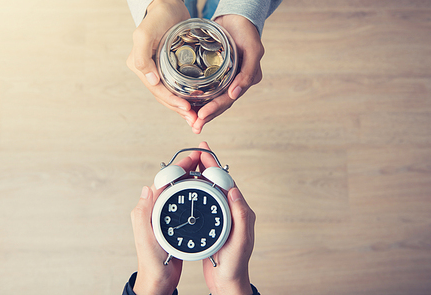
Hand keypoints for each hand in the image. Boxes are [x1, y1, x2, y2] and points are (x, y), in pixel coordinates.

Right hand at [126, 0, 198, 128]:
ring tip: (197, 118)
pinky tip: (197, 104)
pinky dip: (186, 97)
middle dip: (179, 110)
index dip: (172, 101)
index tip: (188, 109)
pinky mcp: (170, 68)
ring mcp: (158, 70)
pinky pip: (177, 87)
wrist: (167, 4)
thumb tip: (151, 81)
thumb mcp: (144, 34)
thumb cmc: (157, 17)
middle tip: (196, 120)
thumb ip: (142, 57)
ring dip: (183, 108)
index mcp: (140, 66)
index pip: (157, 90)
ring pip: (171, 94)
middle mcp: (148, 71)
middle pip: (164, 96)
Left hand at [131, 149, 201, 294]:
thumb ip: (142, 214)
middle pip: (175, 182)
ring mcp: (168, 216)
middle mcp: (159, 209)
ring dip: (195, 179)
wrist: (159, 280)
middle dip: (189, 168)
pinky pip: (188, 203)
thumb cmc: (152, 263)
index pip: (166, 180)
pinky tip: (208, 193)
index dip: (180, 166)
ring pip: (182, 191)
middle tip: (204, 158)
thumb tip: (146, 188)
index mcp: (151, 208)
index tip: (194, 157)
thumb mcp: (146, 239)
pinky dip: (197, 194)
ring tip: (208, 171)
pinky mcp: (177, 223)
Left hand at [192, 15, 263, 133]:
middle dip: (206, 116)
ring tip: (190, 122)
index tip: (200, 116)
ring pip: (212, 99)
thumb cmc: (247, 30)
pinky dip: (198, 98)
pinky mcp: (215, 72)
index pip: (228, 99)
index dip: (215, 109)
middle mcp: (236, 82)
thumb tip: (235, 94)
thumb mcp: (253, 49)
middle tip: (193, 126)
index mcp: (246, 80)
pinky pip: (207, 88)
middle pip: (220, 103)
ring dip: (201, 111)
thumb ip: (248, 72)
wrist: (237, 16)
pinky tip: (188, 105)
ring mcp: (226, 78)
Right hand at [197, 142, 255, 294]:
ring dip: (202, 174)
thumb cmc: (235, 264)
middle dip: (208, 164)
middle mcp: (233, 210)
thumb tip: (235, 190)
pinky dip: (198, 189)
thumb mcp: (240, 242)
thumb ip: (240, 216)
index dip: (214, 165)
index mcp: (240, 211)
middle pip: (218, 181)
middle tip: (198, 150)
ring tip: (192, 162)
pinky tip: (189, 186)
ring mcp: (223, 216)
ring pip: (211, 189)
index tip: (204, 152)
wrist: (228, 281)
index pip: (226, 181)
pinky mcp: (215, 222)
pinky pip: (206, 200)